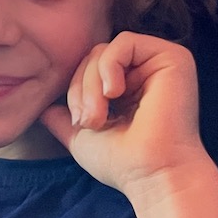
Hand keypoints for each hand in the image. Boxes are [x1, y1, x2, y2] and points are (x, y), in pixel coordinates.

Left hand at [39, 32, 211, 204]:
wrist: (154, 176)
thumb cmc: (123, 163)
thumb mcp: (84, 139)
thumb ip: (64, 121)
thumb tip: (43, 111)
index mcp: (131, 89)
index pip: (90, 69)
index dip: (76, 90)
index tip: (80, 123)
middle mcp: (148, 74)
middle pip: (94, 56)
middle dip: (81, 87)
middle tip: (89, 121)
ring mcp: (161, 64)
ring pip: (105, 50)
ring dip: (92, 82)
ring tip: (100, 114)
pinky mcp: (173, 57)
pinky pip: (125, 41)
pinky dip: (109, 65)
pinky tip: (114, 93)